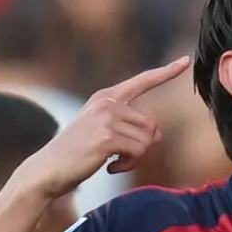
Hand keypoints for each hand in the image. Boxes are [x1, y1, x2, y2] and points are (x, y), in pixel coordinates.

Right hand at [19, 56, 190, 196]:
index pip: (141, 81)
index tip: (185, 61)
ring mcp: (106, 119)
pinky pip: (138, 153)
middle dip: (142, 146)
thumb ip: (129, 128)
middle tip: (121, 157)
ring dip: (135, 159)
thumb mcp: (102, 133)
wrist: (47, 170)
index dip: (166, 73)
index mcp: (105, 98)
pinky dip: (128, 166)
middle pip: (151, 125)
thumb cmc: (75, 154)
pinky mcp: (107, 137)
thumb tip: (158, 135)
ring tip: (112, 162)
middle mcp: (107, 103)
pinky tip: (109, 168)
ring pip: (147, 141)